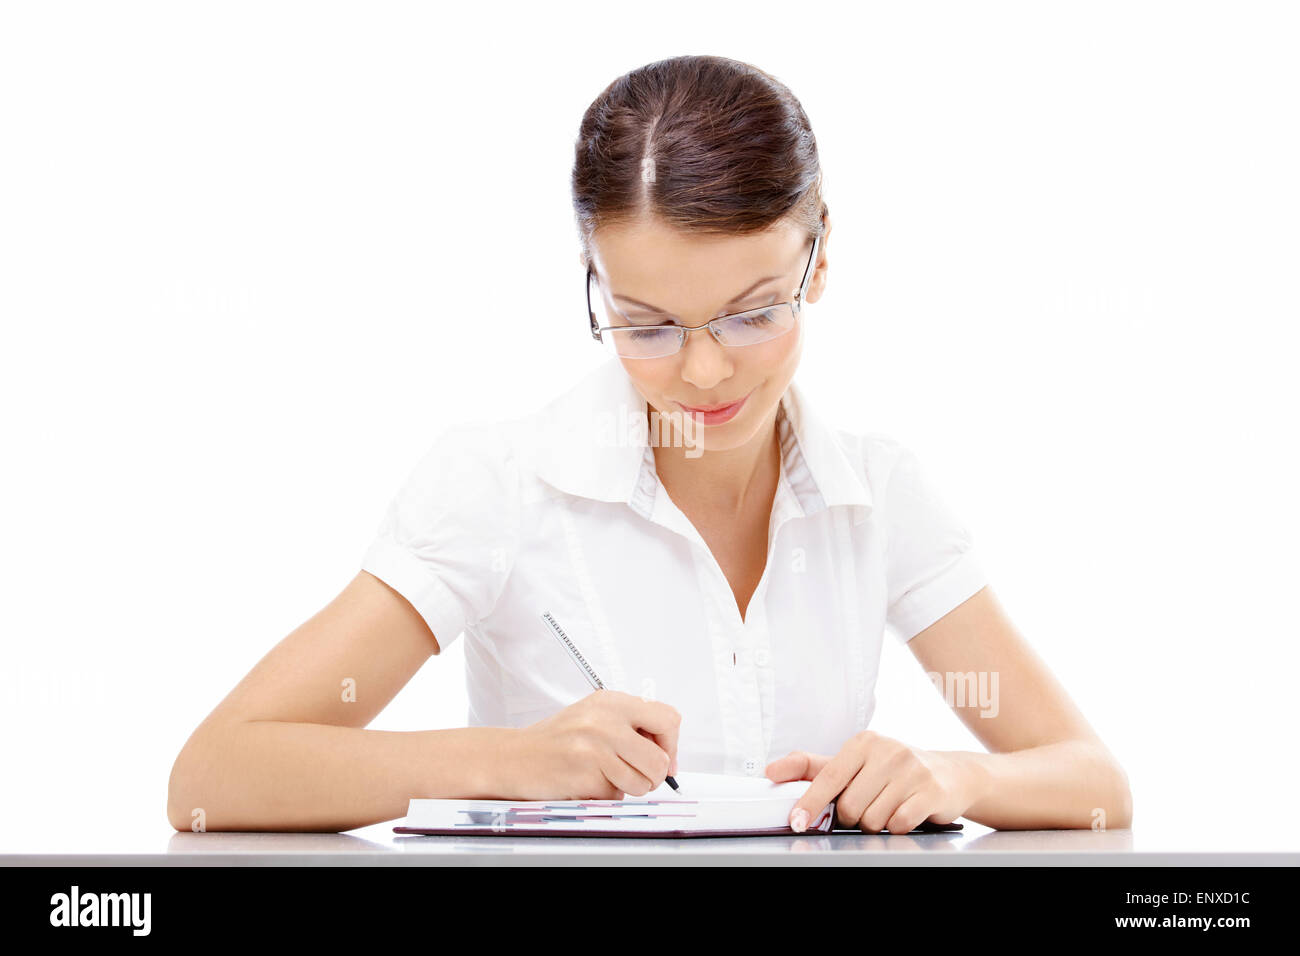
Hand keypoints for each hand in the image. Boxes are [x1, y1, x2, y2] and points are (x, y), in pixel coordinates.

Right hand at [508, 689, 680, 799]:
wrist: (512, 757)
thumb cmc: (554, 742)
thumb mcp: (593, 718)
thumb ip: (630, 728)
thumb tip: (669, 756)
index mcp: (612, 701)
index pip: (668, 719)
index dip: (671, 745)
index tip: (664, 759)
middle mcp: (606, 719)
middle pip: (660, 759)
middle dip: (654, 776)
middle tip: (637, 777)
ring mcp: (597, 745)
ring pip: (644, 781)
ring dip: (629, 788)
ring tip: (604, 777)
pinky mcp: (587, 771)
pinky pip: (617, 795)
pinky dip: (605, 796)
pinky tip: (585, 783)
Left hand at [767, 731, 978, 833]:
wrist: (950, 774)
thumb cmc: (894, 770)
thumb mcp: (854, 762)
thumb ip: (812, 767)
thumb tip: (771, 771)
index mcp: (863, 742)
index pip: (828, 776)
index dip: (810, 802)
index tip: (796, 821)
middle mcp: (888, 751)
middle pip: (850, 806)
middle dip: (852, 817)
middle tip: (866, 807)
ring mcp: (911, 770)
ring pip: (872, 819)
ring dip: (875, 823)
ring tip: (888, 806)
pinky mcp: (931, 791)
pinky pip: (898, 824)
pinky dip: (897, 826)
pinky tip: (905, 812)